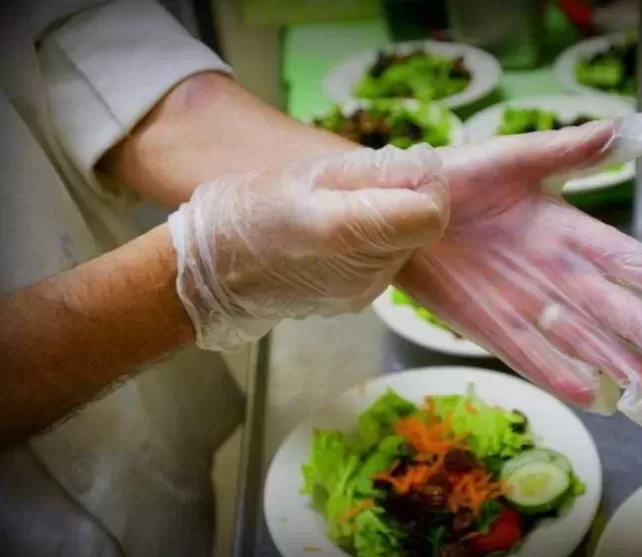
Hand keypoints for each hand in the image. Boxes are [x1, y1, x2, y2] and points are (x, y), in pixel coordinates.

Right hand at [168, 145, 448, 349]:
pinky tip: (337, 236)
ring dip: (389, 222)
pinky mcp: (357, 303)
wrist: (213, 274)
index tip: (409, 170)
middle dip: (406, 201)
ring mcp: (362, 294)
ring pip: (405, 247)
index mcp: (343, 231)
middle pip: (420, 229)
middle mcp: (362, 272)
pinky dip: (374, 244)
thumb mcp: (305, 173)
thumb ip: (371, 171)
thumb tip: (424, 168)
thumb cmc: (247, 210)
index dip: (428, 187)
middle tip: (363, 185)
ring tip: (342, 209)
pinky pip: (385, 264)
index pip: (428, 215)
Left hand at [396, 114, 641, 435]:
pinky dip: (561, 376)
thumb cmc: (459, 176)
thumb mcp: (517, 158)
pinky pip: (532, 356)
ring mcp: (527, 304)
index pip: (639, 265)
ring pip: (587, 342)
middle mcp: (559, 275)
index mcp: (571, 232)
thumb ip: (575, 150)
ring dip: (623, 368)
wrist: (400, 206)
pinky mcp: (490, 325)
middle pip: (624, 315)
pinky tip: (595, 398)